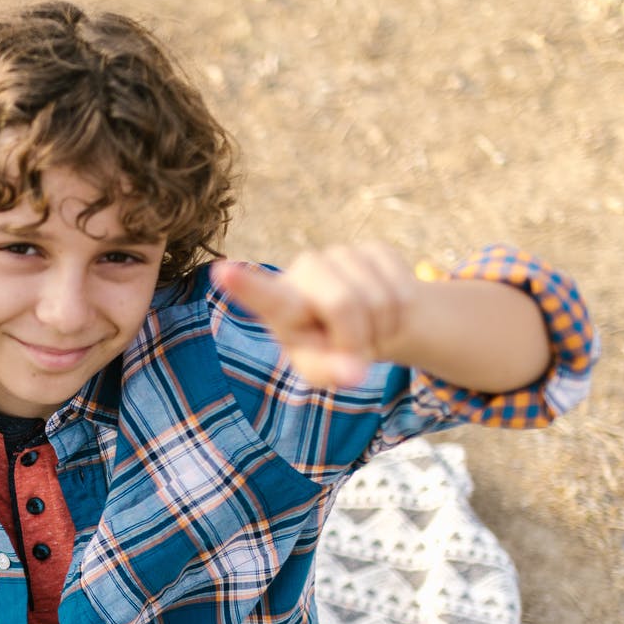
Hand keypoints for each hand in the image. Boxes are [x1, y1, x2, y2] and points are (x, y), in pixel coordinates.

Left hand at [215, 243, 418, 388]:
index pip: (264, 297)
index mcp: (282, 304)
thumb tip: (353, 373)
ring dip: (381, 329)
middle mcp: (306, 270)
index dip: (245, 286)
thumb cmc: (328, 351)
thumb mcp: (321, 369)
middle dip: (358, 336)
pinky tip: (384, 316)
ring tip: (366, 333)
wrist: (363, 324)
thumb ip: (329, 374)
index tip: (221, 273)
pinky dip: (401, 316)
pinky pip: (402, 289)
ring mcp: (341, 254)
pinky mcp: (376, 250)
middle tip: (354, 350)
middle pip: (343, 303)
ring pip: (379, 298)